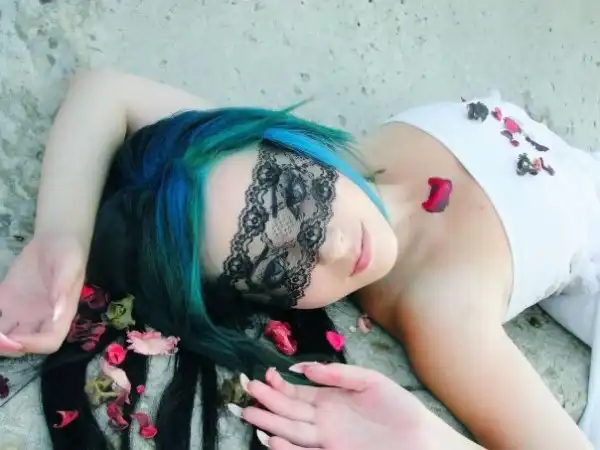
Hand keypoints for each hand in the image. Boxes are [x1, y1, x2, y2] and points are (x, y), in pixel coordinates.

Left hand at [0, 234, 84, 354]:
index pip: (49, 342)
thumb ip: (63, 291)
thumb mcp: (69, 268)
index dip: (32, 345)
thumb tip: (57, 316)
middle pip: (24, 344)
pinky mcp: (7, 300)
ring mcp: (22, 311)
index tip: (14, 338)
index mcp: (60, 314)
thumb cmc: (69, 252)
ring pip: (5, 335)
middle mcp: (40, 318)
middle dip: (6, 346)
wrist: (56, 238)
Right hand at [235, 362, 439, 449]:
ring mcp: (327, 441)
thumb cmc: (398, 407)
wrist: (422, 439)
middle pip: (288, 412)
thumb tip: (303, 367)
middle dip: (266, 402)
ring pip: (292, 432)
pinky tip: (273, 439)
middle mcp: (323, 421)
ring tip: (251, 414)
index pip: (296, 393)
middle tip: (245, 392)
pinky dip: (288, 448)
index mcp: (330, 400)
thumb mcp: (368, 380)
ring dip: (270, 424)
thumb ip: (337, 374)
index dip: (278, 386)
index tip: (262, 376)